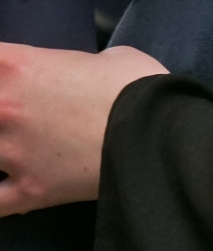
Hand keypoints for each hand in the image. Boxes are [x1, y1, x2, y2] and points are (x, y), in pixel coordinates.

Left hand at [0, 42, 167, 214]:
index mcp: (17, 65)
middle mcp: (2, 106)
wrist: (159, 131)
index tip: (3, 82)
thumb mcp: (108, 56)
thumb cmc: (136, 85)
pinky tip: (1, 194)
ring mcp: (11, 152)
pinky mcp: (28, 190)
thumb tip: (83, 76)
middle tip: (6, 121)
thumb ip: (75, 65)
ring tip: (7, 153)